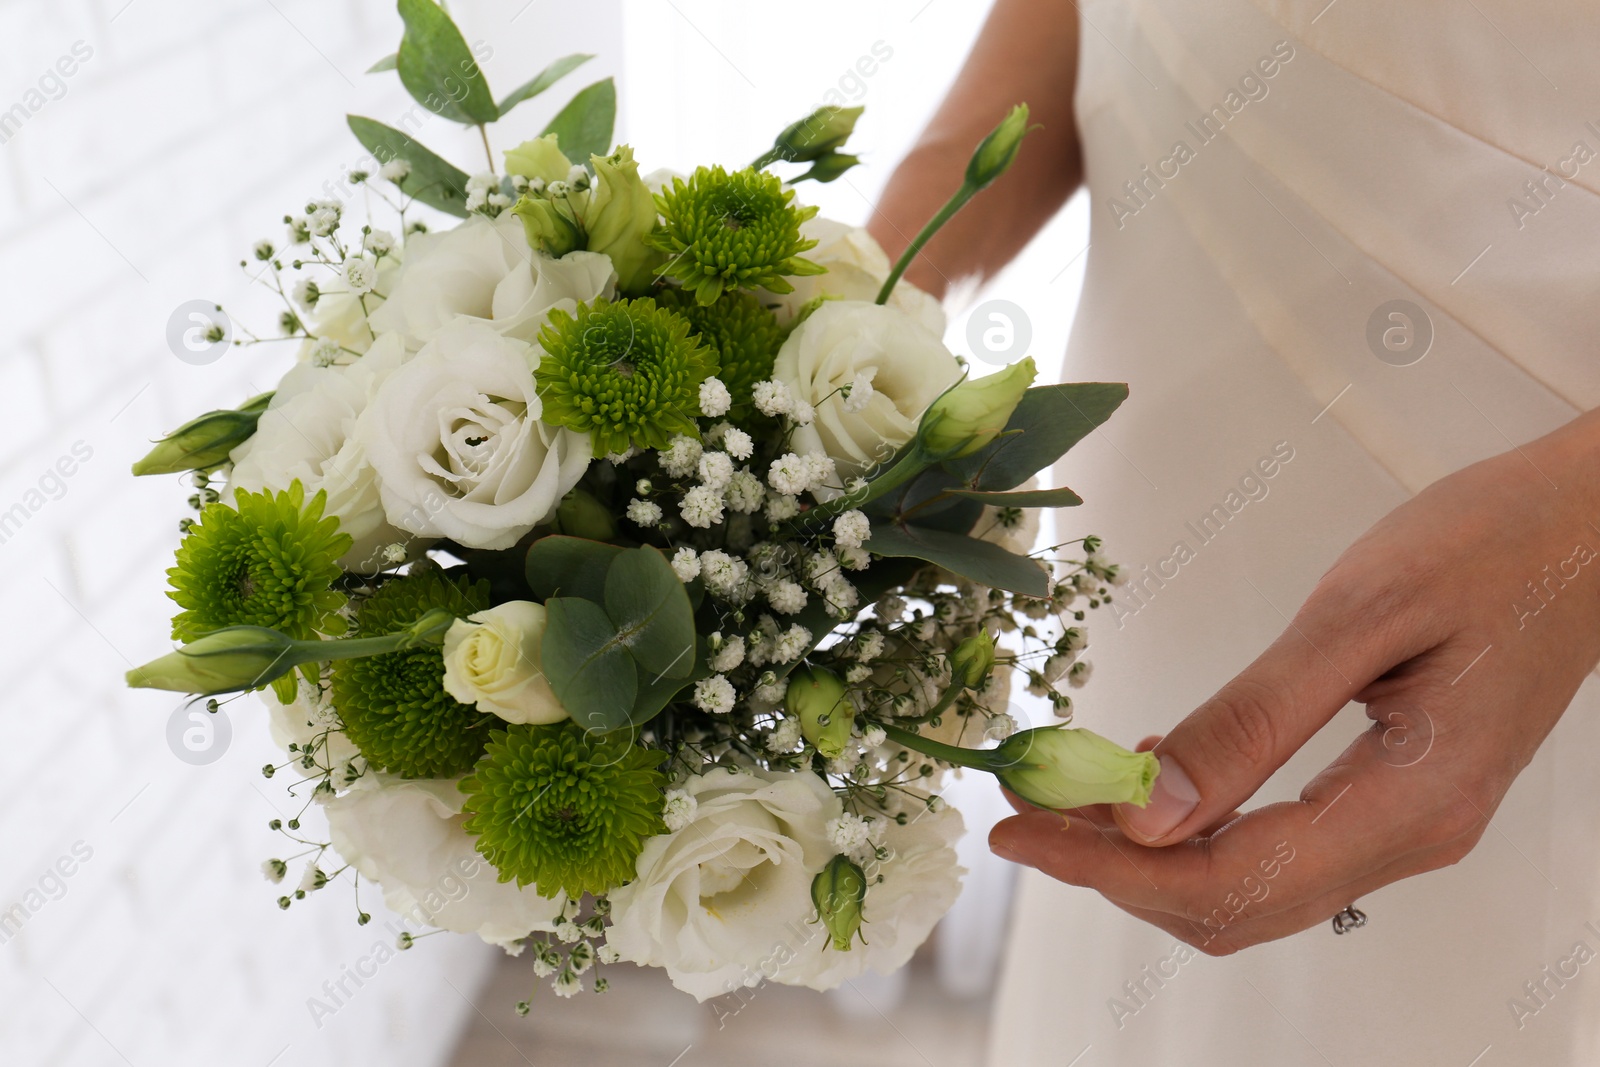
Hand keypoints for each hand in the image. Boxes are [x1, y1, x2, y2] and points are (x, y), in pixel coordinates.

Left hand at [989, 410, 1599, 953]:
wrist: (1593, 526)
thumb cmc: (1495, 543)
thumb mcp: (1358, 616)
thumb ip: (1252, 720)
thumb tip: (1147, 816)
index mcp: (1410, 804)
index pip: (1227, 881)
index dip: (1108, 868)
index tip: (1020, 826)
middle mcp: (1413, 838)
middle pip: (1233, 903)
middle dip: (1114, 869)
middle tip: (1026, 810)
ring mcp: (1411, 824)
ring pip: (1255, 885)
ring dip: (1152, 856)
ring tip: (1069, 799)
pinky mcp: (1401, 795)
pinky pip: (1284, 847)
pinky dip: (1203, 830)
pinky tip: (1157, 783)